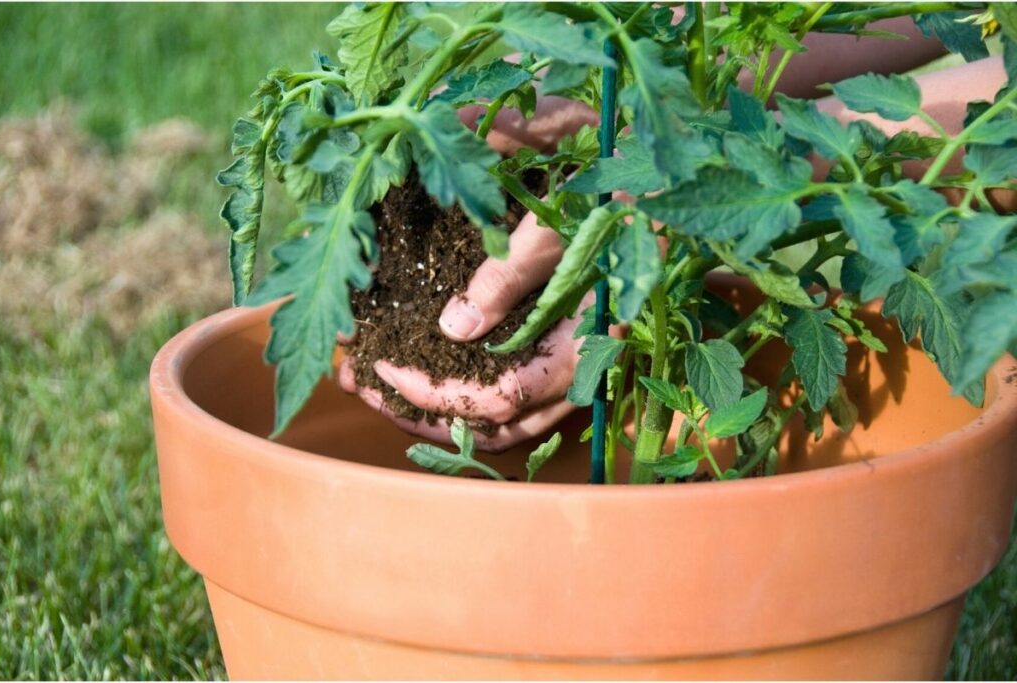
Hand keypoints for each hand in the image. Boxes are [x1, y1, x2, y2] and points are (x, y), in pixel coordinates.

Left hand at [339, 96, 598, 451]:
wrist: (655, 172)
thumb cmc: (612, 187)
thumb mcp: (558, 217)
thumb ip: (512, 272)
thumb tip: (456, 327)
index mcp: (586, 339)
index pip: (504, 394)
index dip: (438, 390)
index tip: (383, 362)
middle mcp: (583, 366)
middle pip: (497, 424)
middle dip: (423, 412)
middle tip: (362, 382)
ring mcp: (576, 364)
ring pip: (507, 422)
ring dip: (441, 415)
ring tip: (382, 390)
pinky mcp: (566, 349)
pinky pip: (517, 400)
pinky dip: (468, 400)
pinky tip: (426, 372)